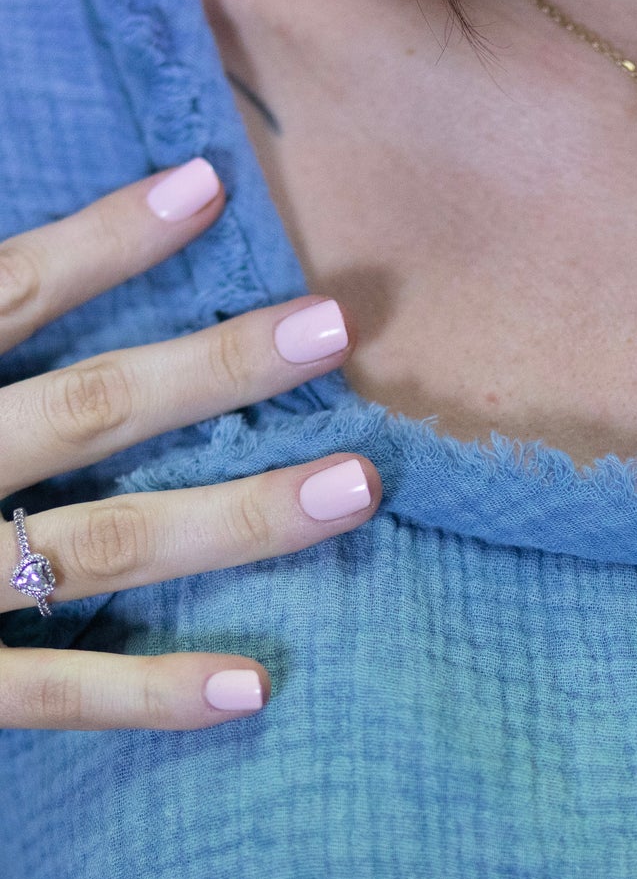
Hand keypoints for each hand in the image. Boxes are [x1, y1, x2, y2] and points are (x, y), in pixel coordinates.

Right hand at [0, 158, 382, 730]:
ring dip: (238, 518)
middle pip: (89, 409)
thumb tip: (18, 276)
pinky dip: (145, 694)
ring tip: (359, 486)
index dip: (105, 242)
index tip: (208, 185)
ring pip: (102, 543)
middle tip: (337, 327)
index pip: (4, 292)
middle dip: (218, 368)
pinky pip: (41, 694)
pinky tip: (254, 688)